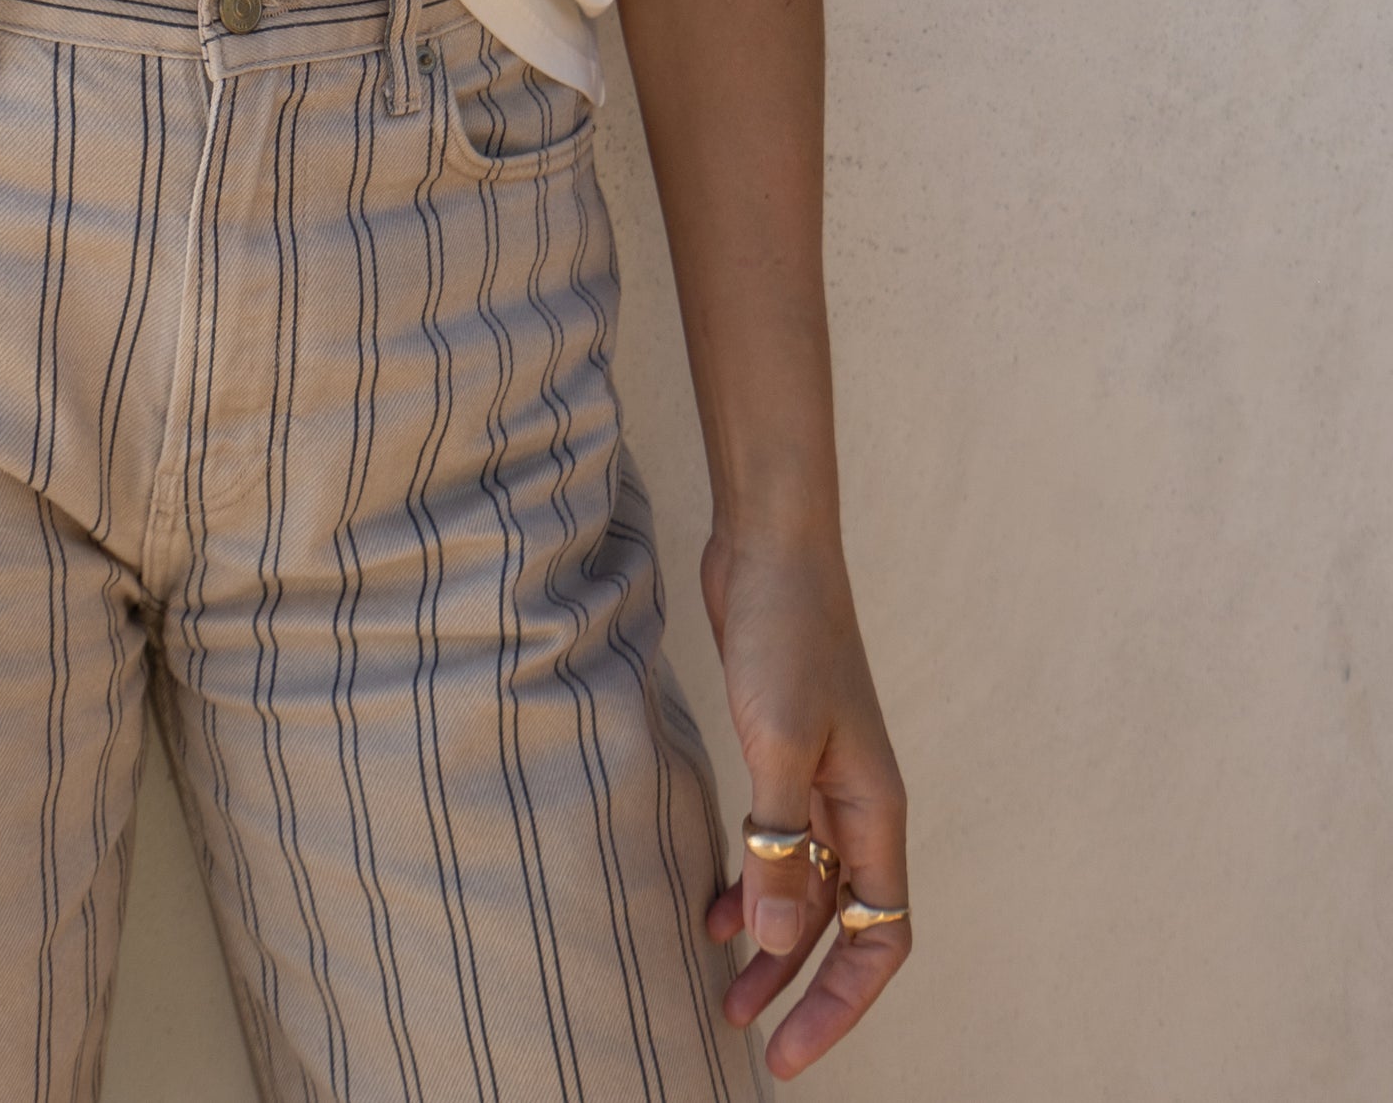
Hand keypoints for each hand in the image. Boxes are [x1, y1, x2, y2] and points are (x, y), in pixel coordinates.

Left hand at [699, 525, 909, 1077]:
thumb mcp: (776, 741)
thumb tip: (781, 938)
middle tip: (750, 1040)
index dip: (842, 1003)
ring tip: (725, 994)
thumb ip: (778, 840)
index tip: (791, 1052)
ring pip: (807, 887)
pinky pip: (777, 842)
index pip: (880, 937)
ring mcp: (822, 776)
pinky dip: (753, 882)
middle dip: (803, 987)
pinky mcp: (783, 749)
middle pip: (844, 924)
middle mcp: (858, 804)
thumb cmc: (783, 633)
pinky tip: (715, 909)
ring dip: (772, 942)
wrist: (768, 543)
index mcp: (875, 811)